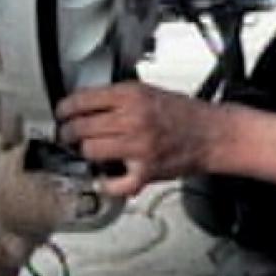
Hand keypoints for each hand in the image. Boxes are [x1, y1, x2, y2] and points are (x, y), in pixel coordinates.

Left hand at [56, 82, 213, 196]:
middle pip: (80, 128)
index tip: (62, 114)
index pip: (83, 100)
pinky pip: (113, 183)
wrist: (213, 134)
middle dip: (69, 133)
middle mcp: (133, 119)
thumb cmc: (185, 114)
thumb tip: (87, 105)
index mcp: (132, 96)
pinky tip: (105, 177)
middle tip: (69, 135)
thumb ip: (120, 98)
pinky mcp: (144, 171)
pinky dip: (106, 183)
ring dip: (86, 153)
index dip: (65, 109)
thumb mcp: (150, 92)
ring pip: (90, 151)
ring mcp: (138, 146)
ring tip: (89, 152)